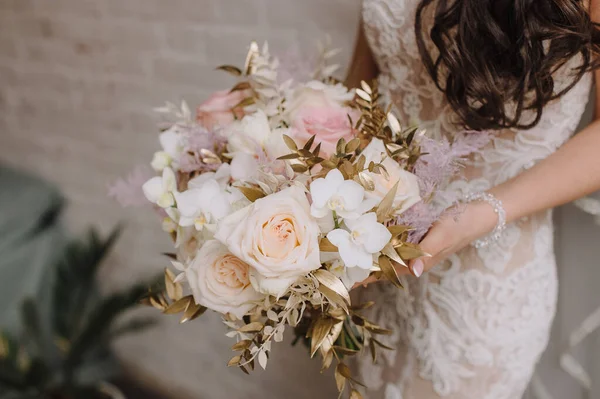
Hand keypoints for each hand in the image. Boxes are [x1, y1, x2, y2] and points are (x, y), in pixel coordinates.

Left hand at [354, 200, 497, 287]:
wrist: (477, 214)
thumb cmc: (460, 225)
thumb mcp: (443, 237)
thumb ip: (427, 253)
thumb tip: (414, 272)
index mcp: (418, 263)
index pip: (387, 272)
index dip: (367, 275)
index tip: (346, 277)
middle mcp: (413, 258)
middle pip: (383, 266)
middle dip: (362, 267)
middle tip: (337, 265)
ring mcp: (414, 248)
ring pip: (387, 255)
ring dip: (369, 255)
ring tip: (346, 254)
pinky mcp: (415, 236)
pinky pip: (394, 242)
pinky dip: (380, 242)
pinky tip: (367, 237)